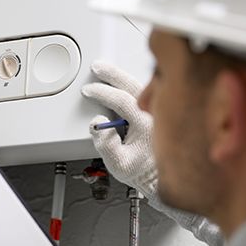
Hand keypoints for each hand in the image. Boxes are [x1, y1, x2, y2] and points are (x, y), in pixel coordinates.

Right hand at [82, 61, 223, 245]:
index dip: (103, 93)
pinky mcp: (154, 113)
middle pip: (133, 85)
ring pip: (139, 86)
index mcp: (146, 124)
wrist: (156, 177)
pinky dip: (128, 84)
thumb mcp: (118, 164)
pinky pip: (142, 92)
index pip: (122, 101)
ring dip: (120, 77)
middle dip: (112, 75)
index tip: (88, 91)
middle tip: (97, 68)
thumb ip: (106, 145)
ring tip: (105, 71)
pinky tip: (119, 83)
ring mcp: (156, 112)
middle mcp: (154, 115)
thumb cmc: (139, 171)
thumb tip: (98, 123)